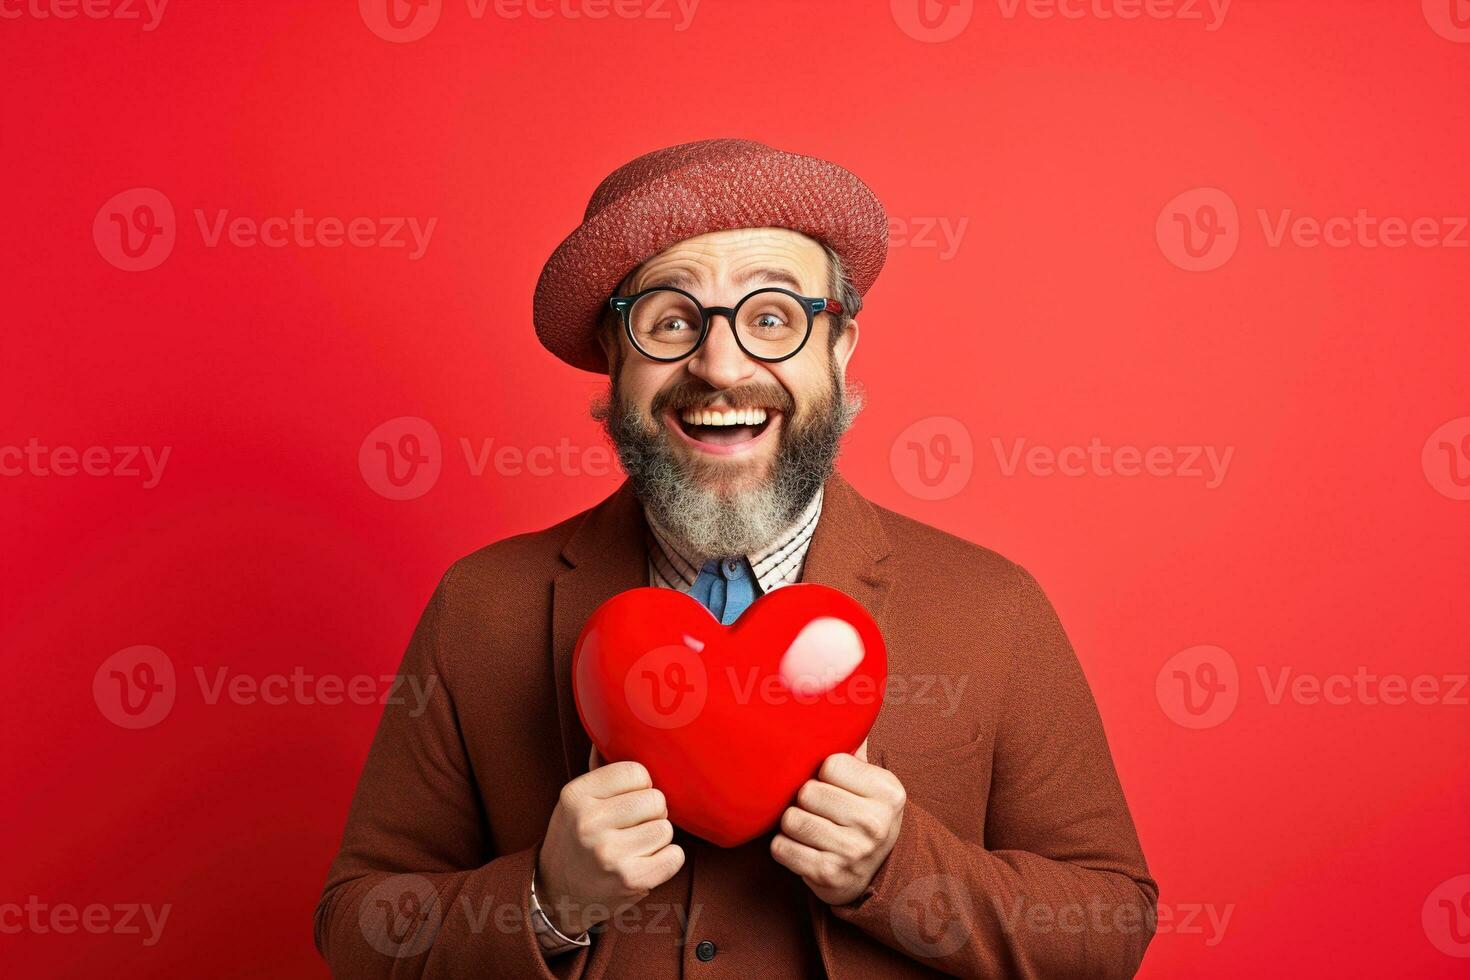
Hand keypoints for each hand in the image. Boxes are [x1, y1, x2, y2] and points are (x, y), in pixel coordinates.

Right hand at [535, 747, 685, 936]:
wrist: (557, 894)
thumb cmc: (574, 837)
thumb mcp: (575, 800)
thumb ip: (599, 766)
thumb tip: (616, 720)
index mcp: (576, 795)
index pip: (637, 771)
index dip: (640, 785)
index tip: (627, 798)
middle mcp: (590, 823)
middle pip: (657, 800)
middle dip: (651, 813)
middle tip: (632, 826)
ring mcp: (610, 855)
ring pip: (666, 829)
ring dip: (657, 837)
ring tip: (634, 846)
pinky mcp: (631, 881)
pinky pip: (675, 856)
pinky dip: (666, 861)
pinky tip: (643, 863)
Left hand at [770, 741, 905, 905]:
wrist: (874, 873)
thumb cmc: (863, 814)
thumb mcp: (872, 782)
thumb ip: (855, 745)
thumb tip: (839, 696)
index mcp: (889, 792)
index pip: (830, 764)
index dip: (823, 772)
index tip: (834, 785)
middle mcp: (876, 823)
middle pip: (807, 792)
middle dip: (804, 798)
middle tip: (818, 808)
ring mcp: (853, 853)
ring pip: (791, 819)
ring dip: (792, 823)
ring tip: (810, 827)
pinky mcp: (828, 876)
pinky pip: (780, 848)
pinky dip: (784, 847)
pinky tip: (802, 847)